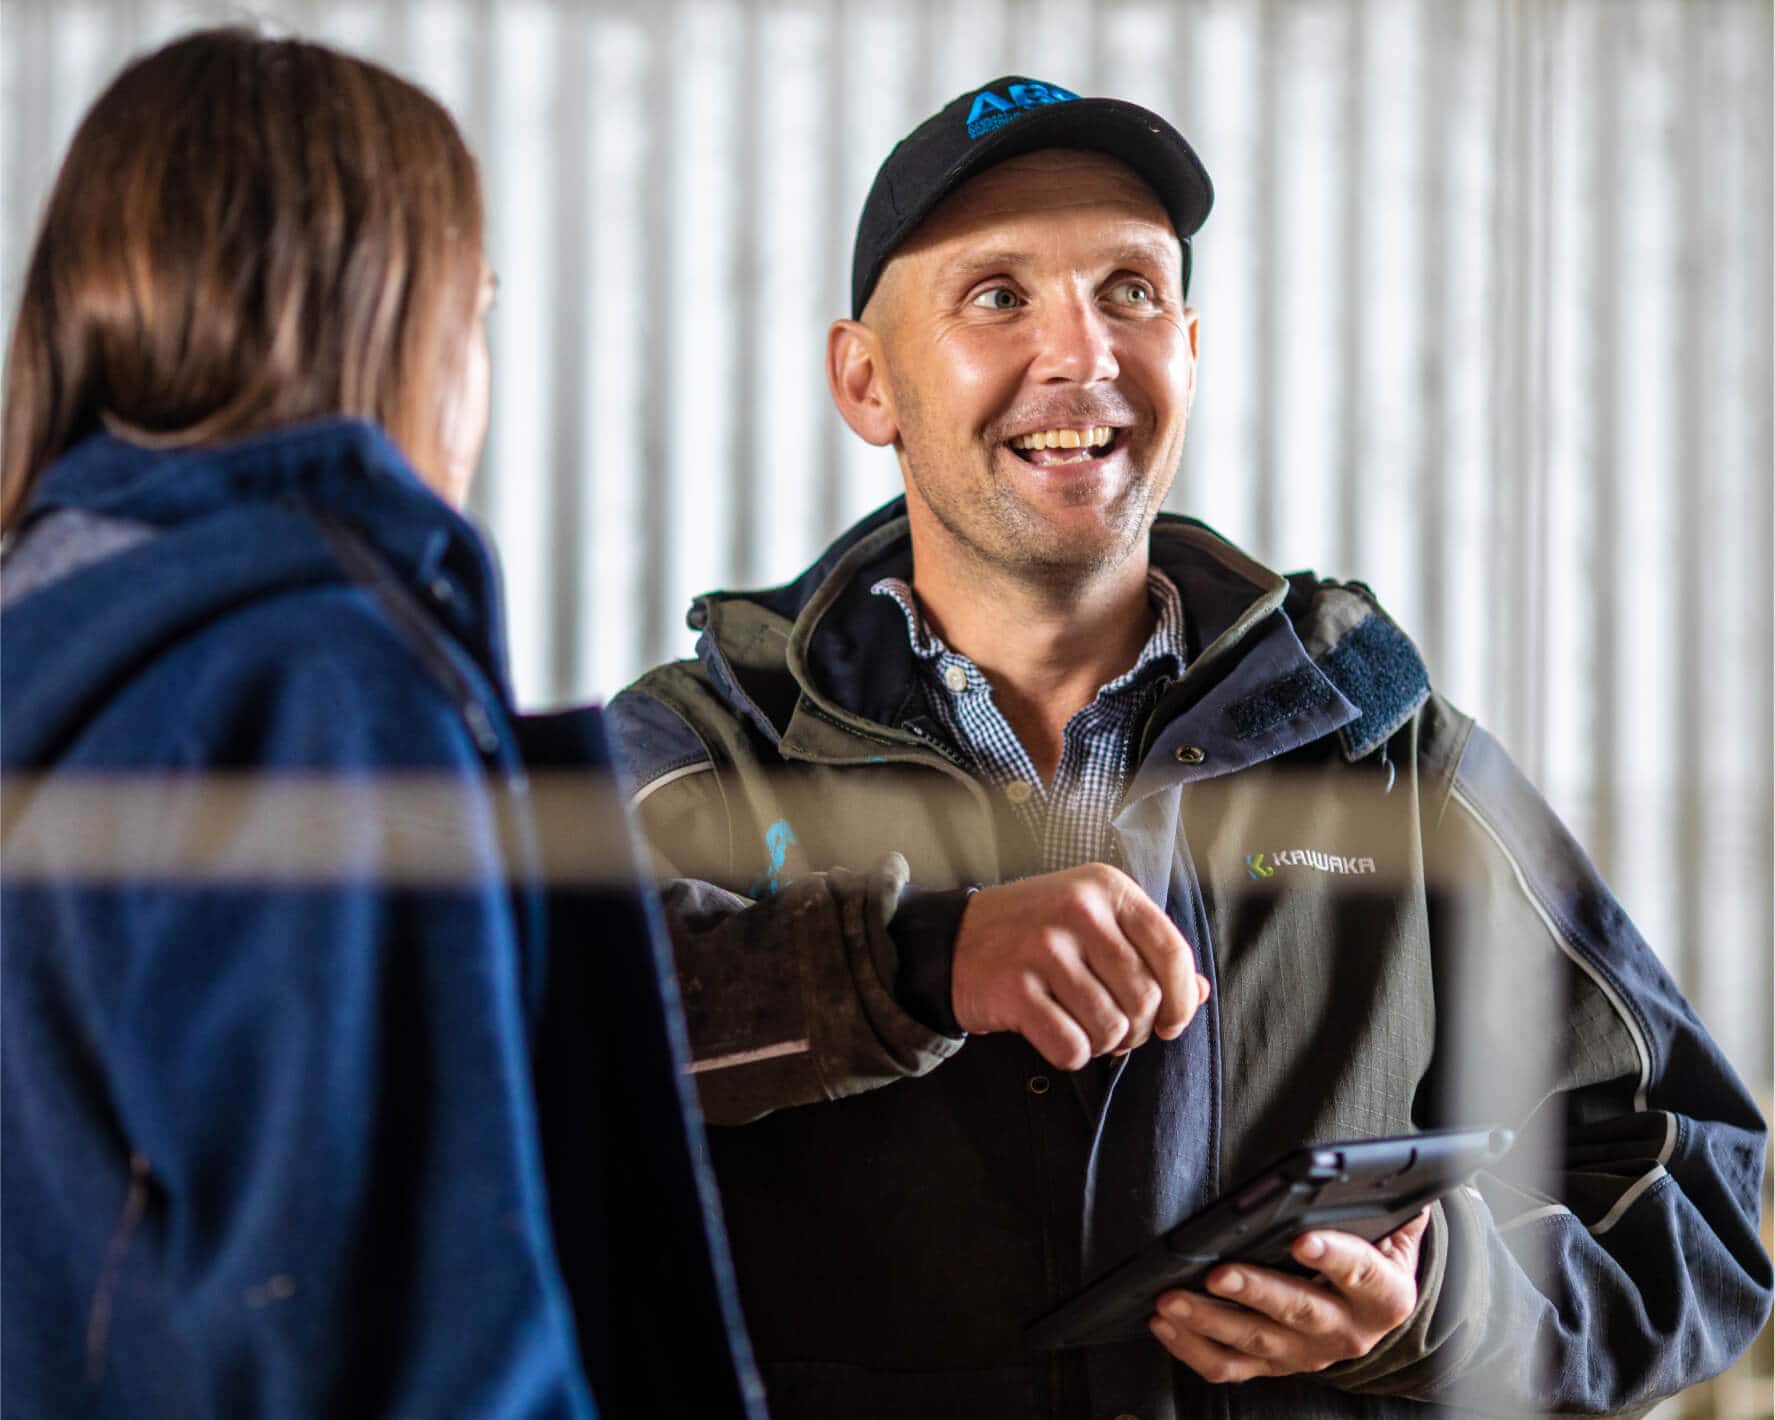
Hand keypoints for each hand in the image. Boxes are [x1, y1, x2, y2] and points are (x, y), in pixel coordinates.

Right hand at [950, 863, 1208, 1069]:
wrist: (953, 940)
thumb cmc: (1035, 933)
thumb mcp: (1094, 921)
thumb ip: (1148, 952)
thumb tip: (1200, 994)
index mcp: (1106, 888)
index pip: (1173, 951)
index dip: (1182, 999)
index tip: (1172, 1022)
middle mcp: (1078, 909)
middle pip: (1145, 997)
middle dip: (1138, 1029)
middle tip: (1116, 1029)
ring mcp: (1045, 947)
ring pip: (1111, 1027)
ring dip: (1103, 1043)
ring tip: (1083, 1027)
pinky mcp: (1016, 988)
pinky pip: (1071, 1047)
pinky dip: (1071, 1054)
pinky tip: (1056, 1034)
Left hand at [1147, 1210, 1430, 1382]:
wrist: (1375, 1316)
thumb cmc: (1376, 1263)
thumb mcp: (1396, 1236)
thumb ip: (1397, 1210)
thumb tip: (1394, 1177)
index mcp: (1383, 1297)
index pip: (1360, 1273)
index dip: (1333, 1257)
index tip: (1303, 1240)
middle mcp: (1346, 1331)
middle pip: (1297, 1311)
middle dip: (1253, 1291)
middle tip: (1217, 1272)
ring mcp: (1306, 1354)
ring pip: (1254, 1341)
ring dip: (1209, 1320)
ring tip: (1173, 1298)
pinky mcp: (1273, 1366)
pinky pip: (1229, 1366)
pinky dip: (1192, 1349)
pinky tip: (1164, 1324)